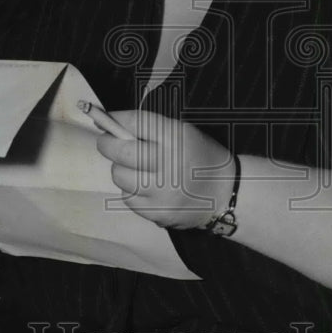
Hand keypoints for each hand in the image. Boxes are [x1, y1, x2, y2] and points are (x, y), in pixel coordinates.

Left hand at [95, 110, 235, 229]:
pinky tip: (145, 187)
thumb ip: (151, 129)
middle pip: (120, 151)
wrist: (226, 193)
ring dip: (121, 169)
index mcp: (176, 138)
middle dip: (107, 144)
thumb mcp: (183, 132)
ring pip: (119, 176)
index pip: (135, 123)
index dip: (114, 120)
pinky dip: (131, 191)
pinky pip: (128, 198)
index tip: (105, 120)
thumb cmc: (201, 158)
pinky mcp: (157, 212)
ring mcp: (162, 191)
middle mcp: (167, 163)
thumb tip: (112, 126)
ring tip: (134, 168)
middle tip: (107, 142)